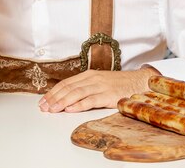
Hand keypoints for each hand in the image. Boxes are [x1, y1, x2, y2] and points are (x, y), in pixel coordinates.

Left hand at [39, 67, 159, 112]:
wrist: (140, 82)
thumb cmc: (120, 84)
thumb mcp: (100, 82)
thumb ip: (86, 87)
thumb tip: (68, 98)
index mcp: (89, 75)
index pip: (66, 83)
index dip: (53, 92)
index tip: (43, 101)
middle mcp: (93, 79)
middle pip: (69, 88)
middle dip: (54, 98)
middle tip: (43, 107)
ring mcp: (101, 86)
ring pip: (77, 93)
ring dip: (62, 102)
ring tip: (52, 109)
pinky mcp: (109, 95)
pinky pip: (91, 100)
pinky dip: (79, 105)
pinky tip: (70, 109)